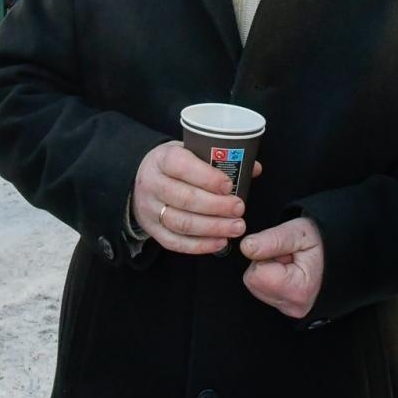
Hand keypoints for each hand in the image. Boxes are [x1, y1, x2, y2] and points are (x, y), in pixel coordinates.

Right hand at [132, 141, 254, 254]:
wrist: (143, 180)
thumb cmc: (175, 166)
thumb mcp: (191, 152)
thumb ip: (220, 160)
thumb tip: (253, 168)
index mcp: (163, 159)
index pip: (182, 166)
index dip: (207, 177)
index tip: (229, 185)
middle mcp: (152, 184)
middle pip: (185, 198)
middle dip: (216, 206)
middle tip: (240, 208)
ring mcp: (150, 209)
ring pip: (181, 222)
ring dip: (213, 227)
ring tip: (236, 227)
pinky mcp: (153, 230)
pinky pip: (175, 242)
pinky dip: (200, 245)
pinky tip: (221, 242)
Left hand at [239, 216, 323, 318]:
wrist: (337, 253)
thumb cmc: (321, 242)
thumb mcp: (298, 232)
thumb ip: (272, 239)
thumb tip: (246, 248)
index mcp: (299, 290)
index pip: (256, 275)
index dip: (265, 256)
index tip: (284, 252)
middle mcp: (294, 307)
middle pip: (254, 282)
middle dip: (266, 263)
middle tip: (288, 256)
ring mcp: (290, 310)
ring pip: (256, 286)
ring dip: (268, 269)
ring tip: (290, 262)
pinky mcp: (286, 308)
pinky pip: (263, 290)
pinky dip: (271, 278)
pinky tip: (288, 271)